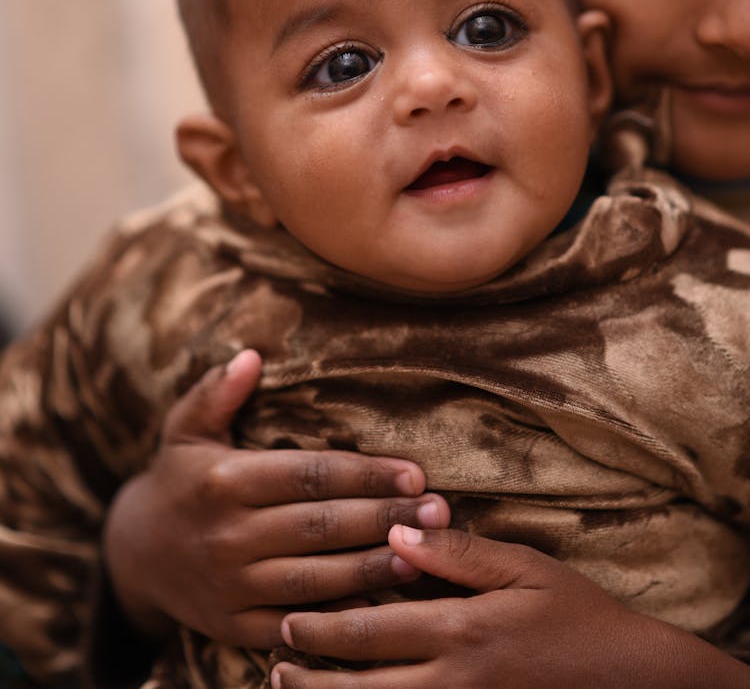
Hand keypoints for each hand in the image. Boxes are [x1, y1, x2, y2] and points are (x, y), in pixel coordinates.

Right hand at [103, 351, 448, 648]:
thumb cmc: (179, 478)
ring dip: (374, 569)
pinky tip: (384, 606)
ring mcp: (232, 586)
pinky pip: (298, 623)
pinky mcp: (236, 626)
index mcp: (223, 481)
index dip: (365, 474)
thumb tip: (251, 355)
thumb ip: (217, 392)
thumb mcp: (186, 428)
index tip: (416, 472)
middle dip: (384, 517)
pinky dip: (341, 618)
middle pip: (321, 526)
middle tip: (440, 511)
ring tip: (425, 556)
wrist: (134, 554)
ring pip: (316, 580)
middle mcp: (228, 535)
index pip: (308, 476)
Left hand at [272, 526, 749, 687]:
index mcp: (461, 630)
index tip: (291, 619)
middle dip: (313, 672)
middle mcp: (454, 680)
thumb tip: (396, 531)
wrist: (629, 679)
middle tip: (276, 660)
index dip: (325, 627)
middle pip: (364, 682)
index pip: (373, 629)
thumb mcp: (524, 567)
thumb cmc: (575, 613)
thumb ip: (457, 553)